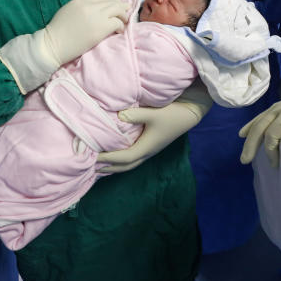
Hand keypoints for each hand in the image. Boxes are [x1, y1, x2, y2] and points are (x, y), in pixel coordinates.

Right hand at [0, 0, 128, 92]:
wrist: (53, 45)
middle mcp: (90, 5)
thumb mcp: (68, 11)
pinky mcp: (101, 28)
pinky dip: (120, 26)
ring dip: (123, 15)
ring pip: (118, 10)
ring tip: (124, 21)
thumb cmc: (58, 32)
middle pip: (112, 2)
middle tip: (127, 11)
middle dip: (121, 6)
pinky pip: (117, 23)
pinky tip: (119, 31)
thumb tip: (98, 10)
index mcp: (81, 0)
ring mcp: (96, 16)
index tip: (117, 6)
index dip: (111, 2)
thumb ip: (82, 7)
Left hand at [97, 99, 211, 172]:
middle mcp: (149, 151)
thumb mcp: (154, 112)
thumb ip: (135, 115)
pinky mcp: (152, 145)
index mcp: (147, 146)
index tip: (93, 156)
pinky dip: (122, 161)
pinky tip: (116, 157)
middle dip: (109, 167)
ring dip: (115, 166)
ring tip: (100, 166)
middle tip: (91, 167)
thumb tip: (118, 117)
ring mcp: (151, 149)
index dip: (108, 158)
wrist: (190, 112)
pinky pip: (134, 158)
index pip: (124, 158)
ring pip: (130, 163)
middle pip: (126, 166)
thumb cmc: (173, 112)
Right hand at [239, 86, 280, 166]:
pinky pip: (260, 117)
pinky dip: (251, 126)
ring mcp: (276, 106)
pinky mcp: (277, 107)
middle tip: (245, 161)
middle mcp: (278, 108)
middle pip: (260, 127)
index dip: (271, 151)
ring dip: (249, 138)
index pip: (272, 135)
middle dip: (251, 145)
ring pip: (258, 122)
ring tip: (244, 154)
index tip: (276, 164)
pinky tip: (242, 134)